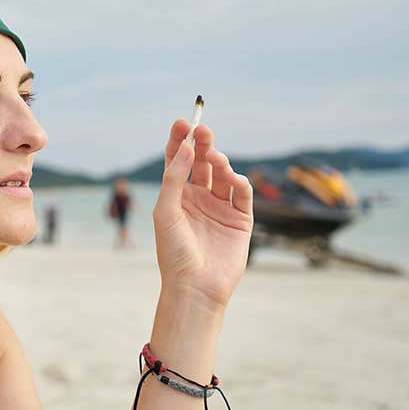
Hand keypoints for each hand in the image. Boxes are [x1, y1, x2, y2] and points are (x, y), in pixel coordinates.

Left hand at [152, 119, 253, 311]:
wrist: (195, 287)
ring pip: (223, 174)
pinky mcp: (240, 220)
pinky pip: (242, 193)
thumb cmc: (174, 252)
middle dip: (201, 144)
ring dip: (220, 161)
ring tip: (214, 158)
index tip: (182, 122)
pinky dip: (239, 181)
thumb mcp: (166, 212)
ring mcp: (219, 208)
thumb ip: (174, 178)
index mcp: (175, 196)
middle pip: (200, 162)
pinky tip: (233, 178)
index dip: (179, 140)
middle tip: (202, 129)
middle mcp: (198, 199)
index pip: (177, 160)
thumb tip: (185, 147)